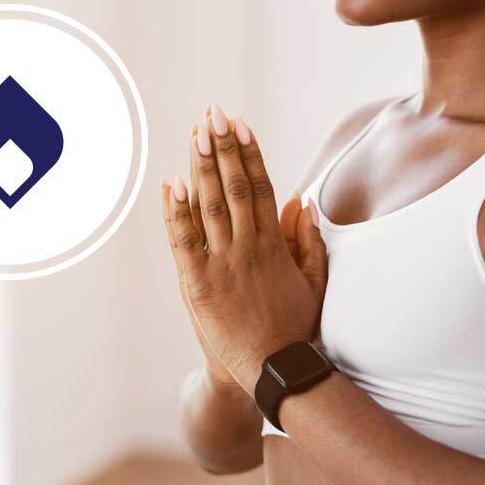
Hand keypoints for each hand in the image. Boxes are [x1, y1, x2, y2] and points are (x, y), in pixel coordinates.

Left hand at [165, 103, 328, 395]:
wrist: (274, 371)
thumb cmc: (295, 326)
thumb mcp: (313, 280)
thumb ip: (308, 240)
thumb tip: (301, 199)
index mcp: (274, 244)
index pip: (260, 187)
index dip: (248, 153)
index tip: (240, 124)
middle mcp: (248, 247)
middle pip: (233, 187)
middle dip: (223, 148)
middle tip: (213, 114)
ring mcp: (223, 264)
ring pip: (210, 206)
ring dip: (201, 167)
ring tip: (196, 133)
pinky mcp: (199, 285)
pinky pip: (185, 242)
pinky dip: (176, 212)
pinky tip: (170, 184)